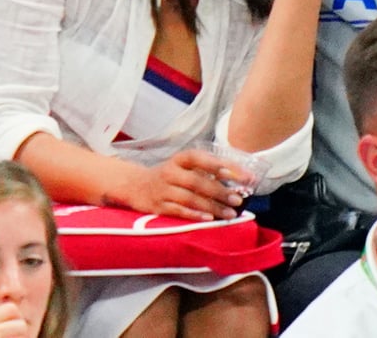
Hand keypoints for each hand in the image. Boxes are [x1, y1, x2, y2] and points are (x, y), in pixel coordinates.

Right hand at [114, 150, 248, 221]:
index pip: (201, 158)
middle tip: (239, 199)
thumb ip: (206, 170)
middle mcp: (170, 172)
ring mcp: (163, 190)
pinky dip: (194, 215)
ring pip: (190, 198)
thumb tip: (238, 179)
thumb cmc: (170, 176)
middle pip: (197, 181)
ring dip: (212, 206)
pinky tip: (209, 218)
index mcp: (180, 159)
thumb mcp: (184, 166)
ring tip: (230, 213)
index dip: (221, 165)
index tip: (241, 175)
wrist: (135, 185)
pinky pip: (178, 211)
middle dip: (220, 191)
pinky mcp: (158, 207)